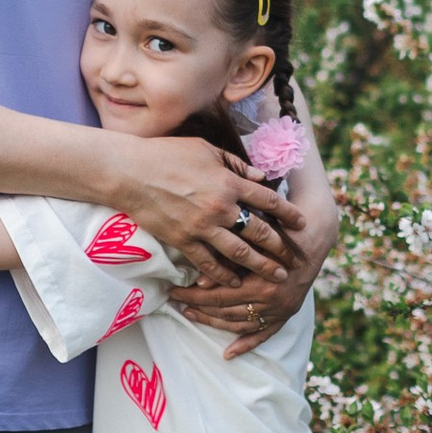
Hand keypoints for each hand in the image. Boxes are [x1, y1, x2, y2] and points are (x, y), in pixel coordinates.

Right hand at [104, 134, 299, 285]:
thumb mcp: (206, 150)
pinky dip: (223, 274)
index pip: (267, 199)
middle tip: (294, 260)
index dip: (287, 212)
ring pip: (239, 252)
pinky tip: (235, 282)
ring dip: (260, 266)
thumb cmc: (166, 154)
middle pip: (259, 231)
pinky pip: (208, 263)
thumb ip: (235, 164)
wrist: (130, 173)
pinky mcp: (183, 241)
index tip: (301, 223)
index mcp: (228, 182)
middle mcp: (220, 207)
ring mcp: (201, 227)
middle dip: (280, 247)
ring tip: (276, 276)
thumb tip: (260, 177)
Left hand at [180, 153, 335, 354]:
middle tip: (175, 300)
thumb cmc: (279, 230)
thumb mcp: (253, 238)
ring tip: (191, 314)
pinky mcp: (286, 315)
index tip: (172, 290)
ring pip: (240, 324)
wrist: (313, 237)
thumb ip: (230, 260)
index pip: (219, 295)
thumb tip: (201, 281)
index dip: (193, 294)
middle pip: (226, 311)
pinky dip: (246, 345)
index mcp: (263, 283)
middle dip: (198, 306)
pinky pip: (264, 334)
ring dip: (213, 322)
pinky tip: (228, 354)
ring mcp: (280, 311)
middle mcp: (273, 302)